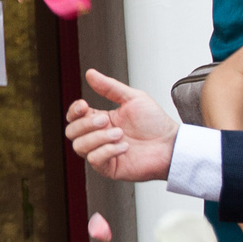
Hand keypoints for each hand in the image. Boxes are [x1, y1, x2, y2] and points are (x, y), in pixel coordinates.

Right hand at [64, 68, 179, 182]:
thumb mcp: (133, 98)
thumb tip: (91, 73)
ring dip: (98, 138)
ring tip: (119, 134)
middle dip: (86, 124)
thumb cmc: (155, 123)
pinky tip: (124, 147)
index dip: (74, 111)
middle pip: (71, 132)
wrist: (171, 144)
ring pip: (79, 146)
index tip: (84, 105)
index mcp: (100, 120)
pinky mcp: (109, 167)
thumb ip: (109, 87)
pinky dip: (107, 151)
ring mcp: (102, 152)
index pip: (74, 117)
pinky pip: (94, 160)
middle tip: (106, 120)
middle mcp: (97, 137)